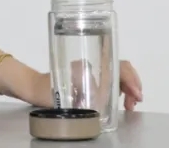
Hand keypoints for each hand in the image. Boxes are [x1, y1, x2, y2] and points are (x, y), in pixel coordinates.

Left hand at [25, 60, 142, 110]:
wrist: (33, 88)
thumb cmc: (47, 88)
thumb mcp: (66, 90)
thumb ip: (84, 90)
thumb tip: (102, 93)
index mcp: (88, 64)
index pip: (118, 66)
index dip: (130, 79)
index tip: (135, 94)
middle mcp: (92, 64)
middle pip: (121, 69)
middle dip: (133, 84)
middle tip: (134, 101)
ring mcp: (91, 71)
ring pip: (118, 74)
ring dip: (128, 88)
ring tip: (130, 104)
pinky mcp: (90, 79)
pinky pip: (111, 80)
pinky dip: (121, 89)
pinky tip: (123, 100)